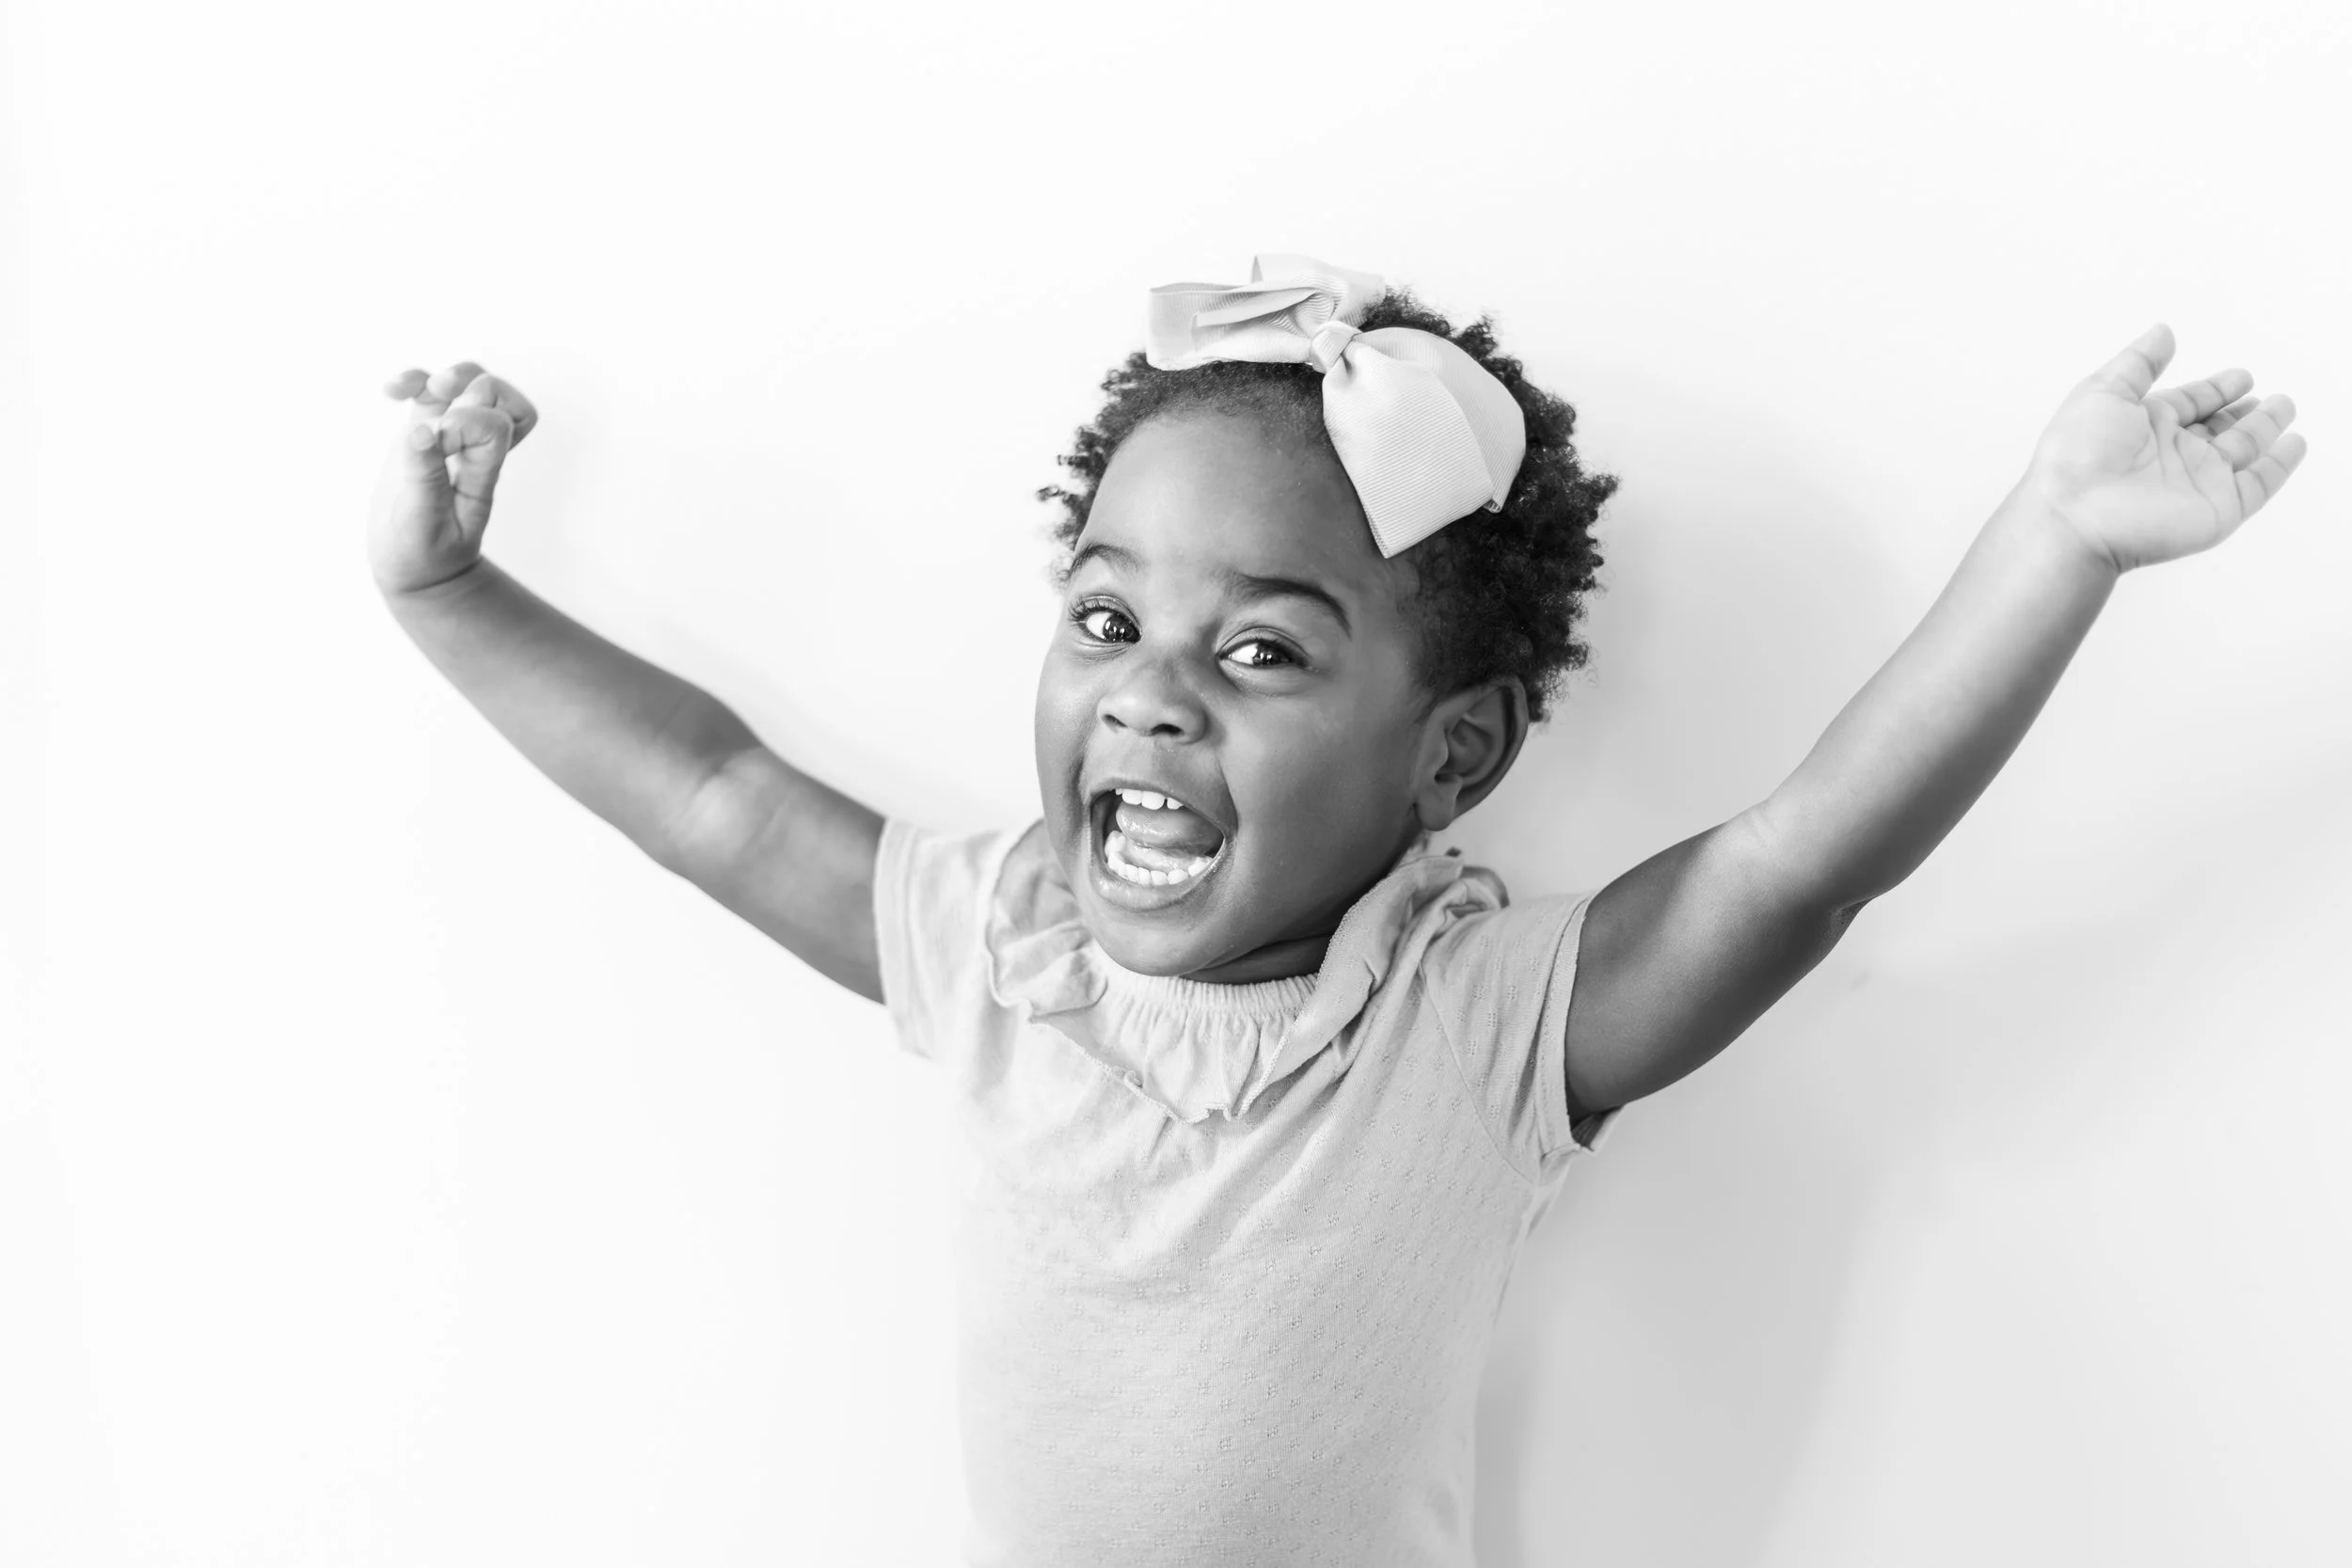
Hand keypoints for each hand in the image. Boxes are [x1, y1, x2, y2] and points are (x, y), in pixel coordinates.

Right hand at [369, 362, 539, 594]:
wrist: (418, 570)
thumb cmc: (424, 555)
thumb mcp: (423, 525)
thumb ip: (425, 479)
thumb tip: (422, 432)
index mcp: (483, 474)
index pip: (498, 427)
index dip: (468, 423)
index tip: (434, 446)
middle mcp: (475, 451)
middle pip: (498, 395)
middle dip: (470, 383)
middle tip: (440, 395)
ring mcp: (451, 439)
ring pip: (468, 384)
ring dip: (445, 375)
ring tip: (412, 388)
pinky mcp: (425, 435)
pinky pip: (429, 393)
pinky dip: (413, 381)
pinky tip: (390, 391)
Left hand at [2022, 324, 2306, 574]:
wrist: (2076, 517)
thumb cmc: (2077, 454)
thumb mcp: (2103, 392)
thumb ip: (2139, 362)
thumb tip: (2164, 332)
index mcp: (2145, 426)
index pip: (2189, 403)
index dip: (2215, 390)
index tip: (2241, 376)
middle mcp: (2172, 454)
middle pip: (2217, 429)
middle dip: (2242, 412)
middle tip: (2264, 396)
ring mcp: (2197, 482)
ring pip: (2242, 452)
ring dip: (2265, 429)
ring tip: (2285, 406)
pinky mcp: (2218, 508)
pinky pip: (2258, 484)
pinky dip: (2279, 465)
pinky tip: (2294, 444)